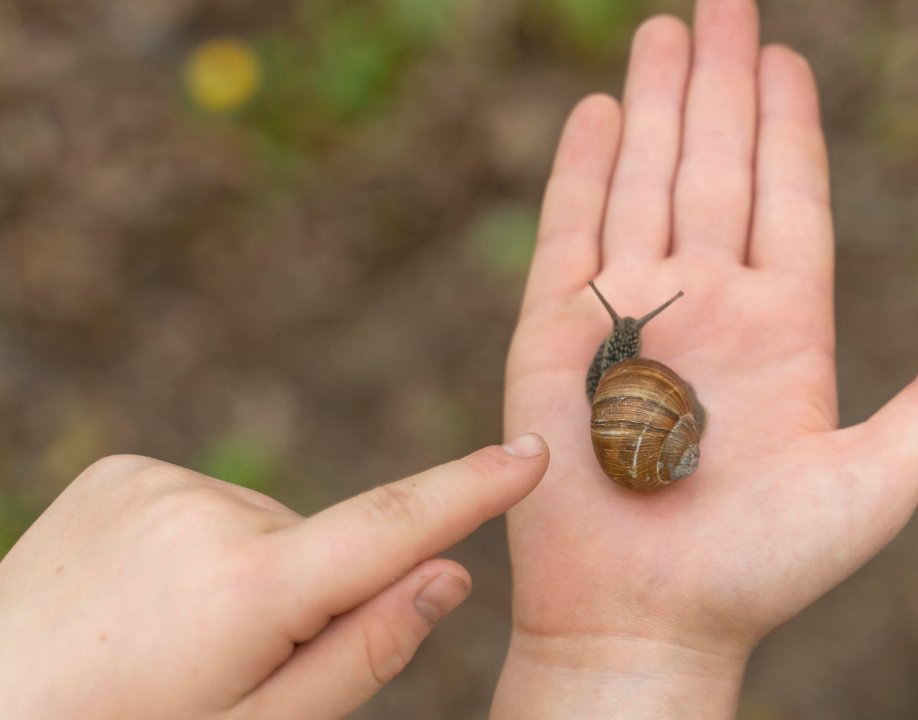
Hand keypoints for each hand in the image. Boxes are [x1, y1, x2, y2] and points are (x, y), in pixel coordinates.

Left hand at [0, 437, 547, 719]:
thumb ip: (361, 656)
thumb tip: (450, 575)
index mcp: (249, 589)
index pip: (392, 527)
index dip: (472, 491)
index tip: (534, 452)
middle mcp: (208, 512)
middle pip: (323, 546)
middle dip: (311, 598)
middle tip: (232, 669)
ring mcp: (157, 483)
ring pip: (265, 530)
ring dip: (251, 577)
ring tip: (173, 641)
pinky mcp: (122, 473)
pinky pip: (209, 507)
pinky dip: (204, 548)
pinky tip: (147, 600)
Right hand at [496, 0, 917, 715]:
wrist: (648, 620)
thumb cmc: (761, 569)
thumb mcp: (874, 486)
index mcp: (783, 328)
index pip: (786, 197)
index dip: (788, 124)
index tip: (786, 54)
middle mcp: (707, 303)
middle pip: (716, 167)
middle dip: (719, 83)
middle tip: (721, 0)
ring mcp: (631, 311)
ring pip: (645, 181)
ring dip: (654, 105)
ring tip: (663, 33)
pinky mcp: (559, 334)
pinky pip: (571, 233)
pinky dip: (582, 171)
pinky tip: (596, 112)